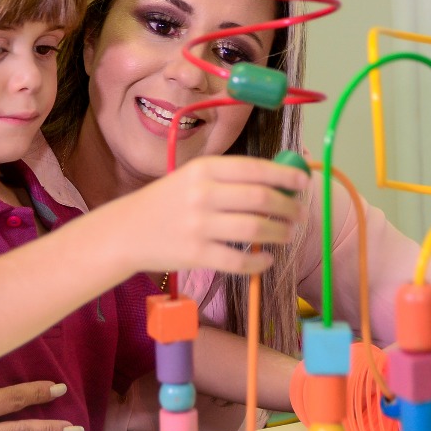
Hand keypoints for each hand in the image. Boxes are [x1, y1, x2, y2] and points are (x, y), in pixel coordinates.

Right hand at [119, 155, 307, 275]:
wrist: (126, 231)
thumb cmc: (167, 203)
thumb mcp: (192, 178)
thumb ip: (229, 179)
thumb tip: (279, 184)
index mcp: (204, 169)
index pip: (255, 169)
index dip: (286, 175)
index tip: (303, 182)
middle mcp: (202, 194)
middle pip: (262, 198)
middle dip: (289, 207)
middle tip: (299, 214)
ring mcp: (199, 225)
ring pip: (255, 228)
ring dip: (280, 232)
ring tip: (288, 234)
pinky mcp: (196, 254)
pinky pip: (239, 260)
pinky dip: (259, 262)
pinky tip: (266, 259)